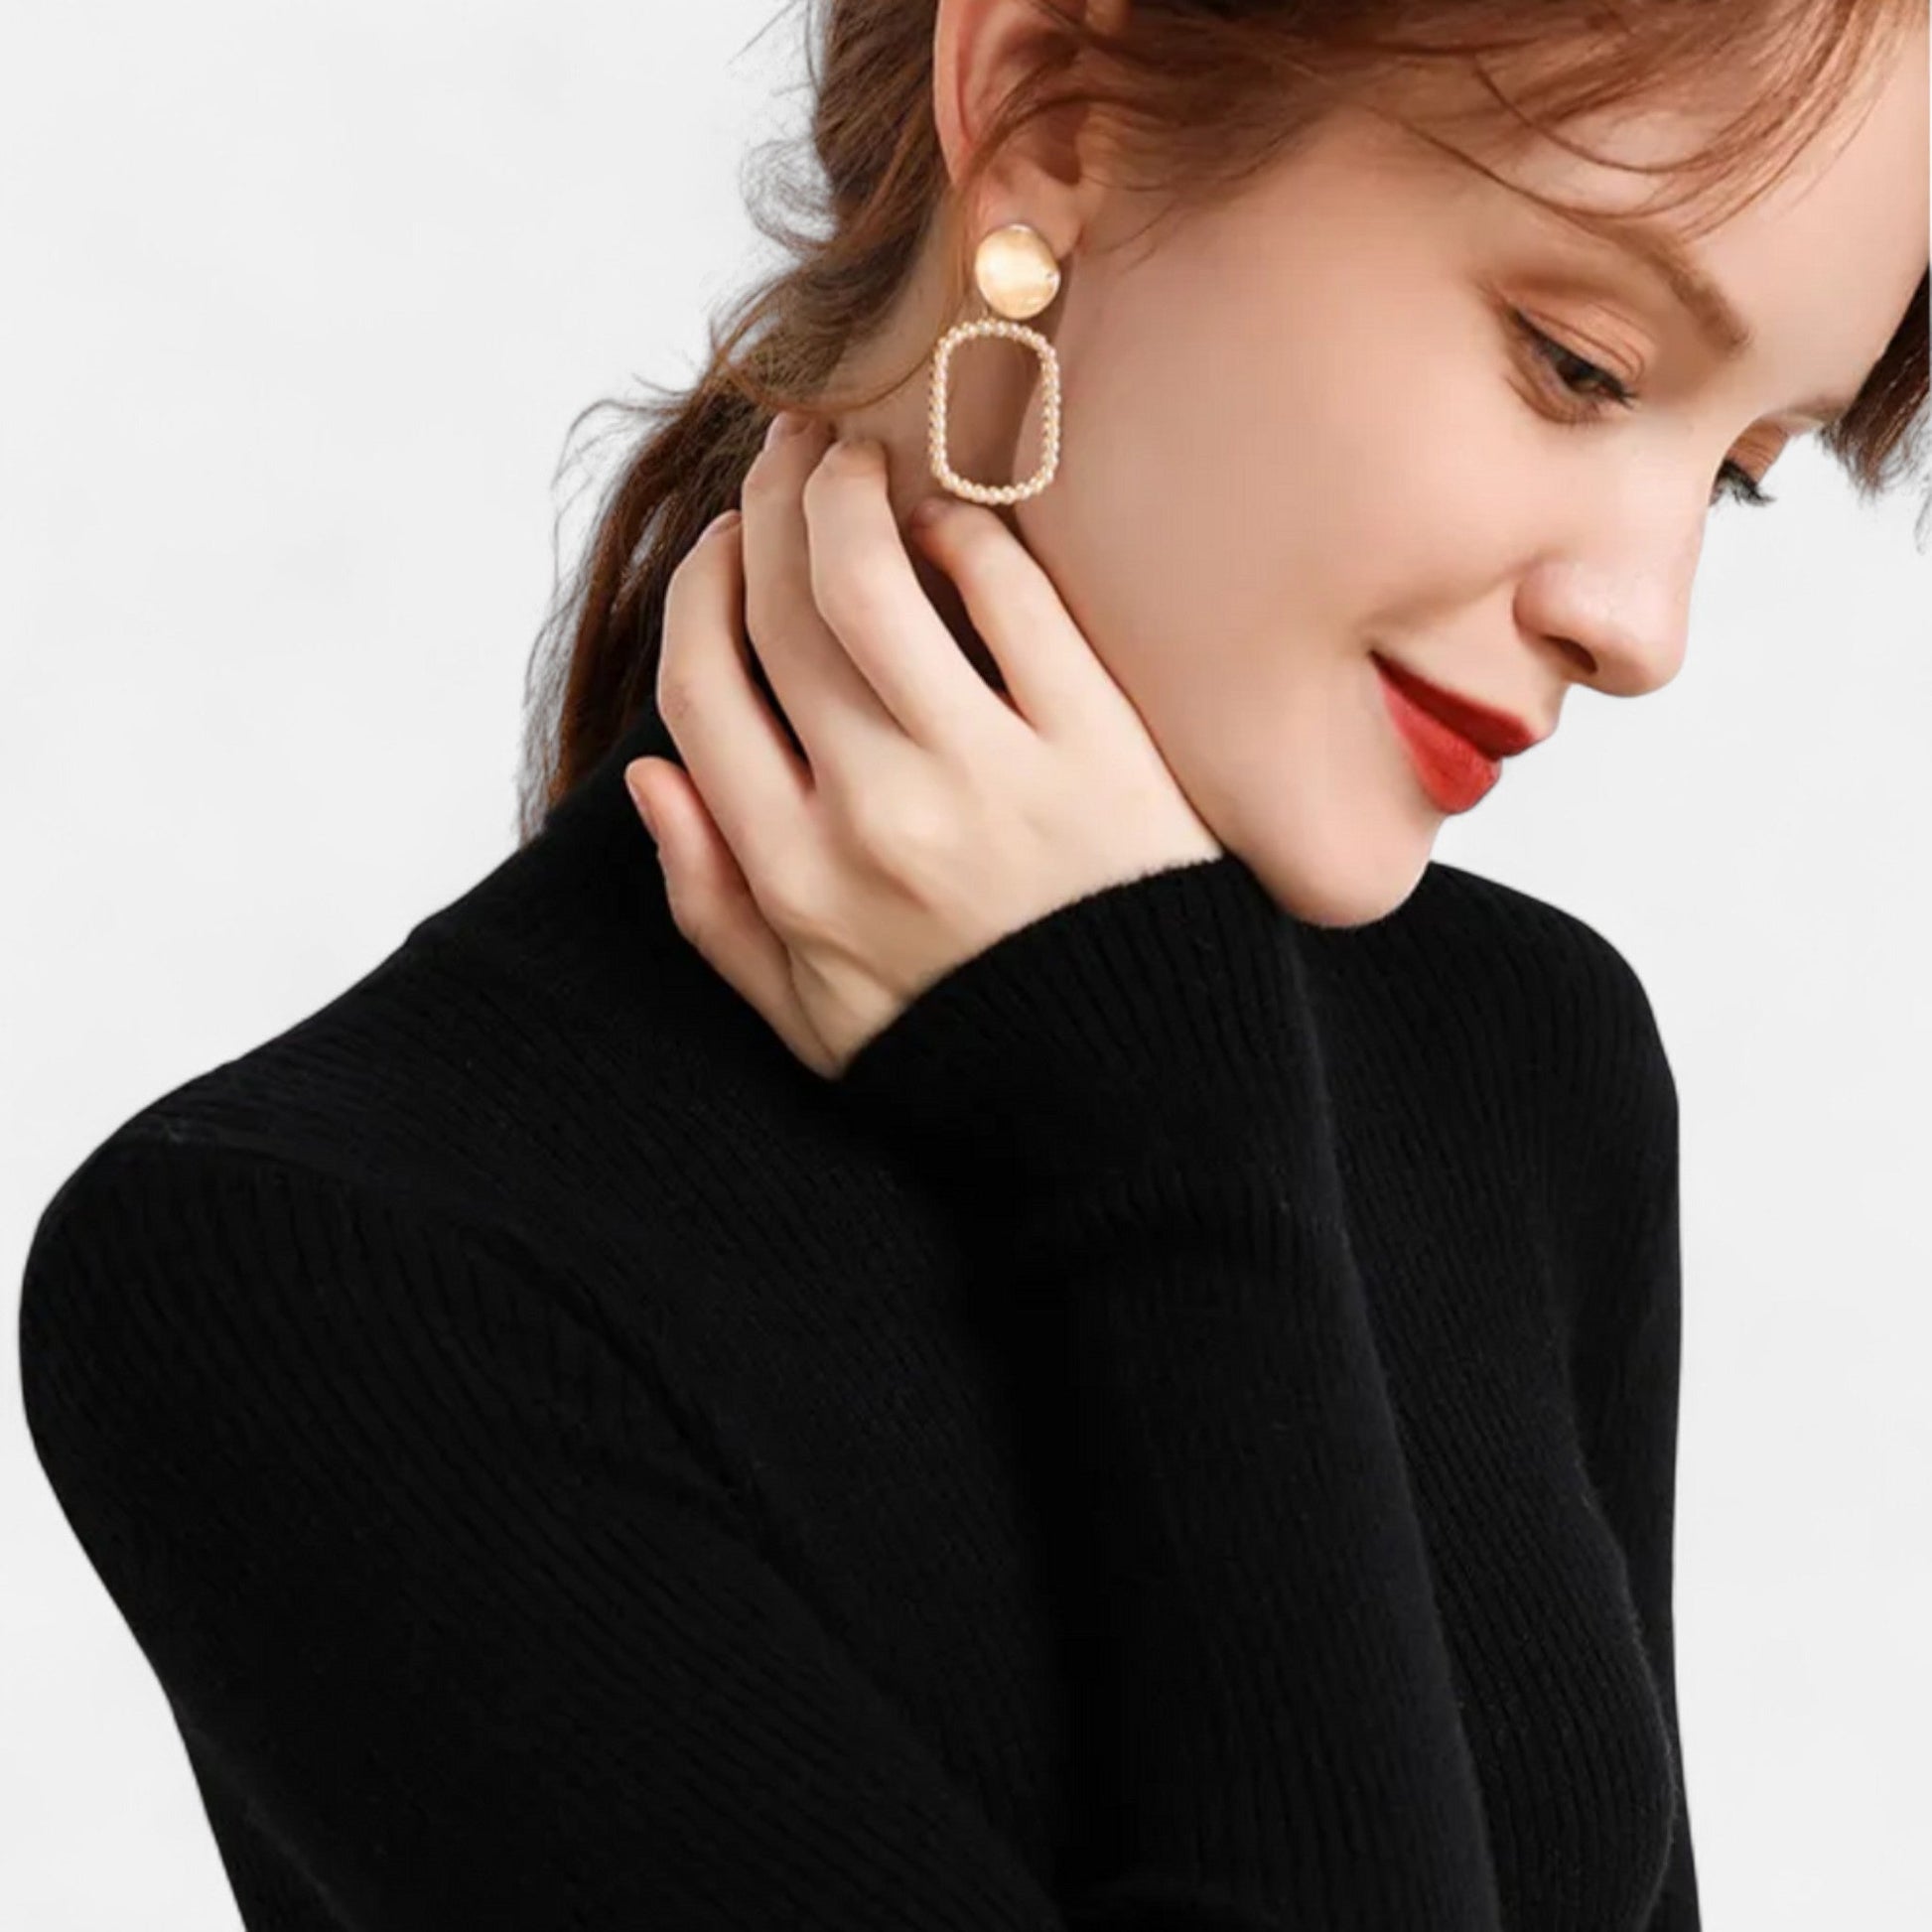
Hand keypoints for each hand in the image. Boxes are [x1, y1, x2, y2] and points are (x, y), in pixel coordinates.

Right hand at [624, 412, 1222, 1079]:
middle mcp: (874, 814)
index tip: (723, 548)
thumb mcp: (809, 1021)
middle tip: (782, 450)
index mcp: (794, 877)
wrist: (1142, 1104)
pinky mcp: (1097, 750)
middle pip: (780, 613)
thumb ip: (714, 908)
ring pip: (875, 584)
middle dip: (764, 504)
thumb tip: (645, 777)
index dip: (699, 593)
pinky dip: (969, 537)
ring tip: (851, 454)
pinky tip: (956, 521)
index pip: (701, 690)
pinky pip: (1014, 601)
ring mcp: (989, 776)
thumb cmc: (969, 1054)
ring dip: (845, 491)